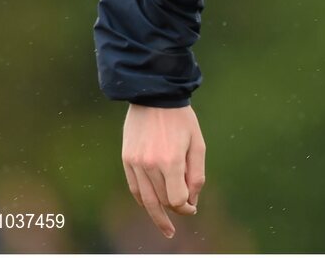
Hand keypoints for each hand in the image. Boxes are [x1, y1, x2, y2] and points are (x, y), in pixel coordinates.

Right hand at [121, 104, 205, 238]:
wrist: (154, 96)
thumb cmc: (181, 120)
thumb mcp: (198, 145)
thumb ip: (196, 175)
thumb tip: (191, 201)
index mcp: (171, 161)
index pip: (177, 199)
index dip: (186, 207)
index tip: (193, 208)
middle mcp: (150, 165)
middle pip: (162, 201)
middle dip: (175, 210)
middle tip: (184, 213)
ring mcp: (135, 163)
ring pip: (146, 199)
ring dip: (157, 214)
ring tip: (166, 227)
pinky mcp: (126, 160)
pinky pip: (135, 188)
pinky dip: (143, 200)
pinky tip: (151, 207)